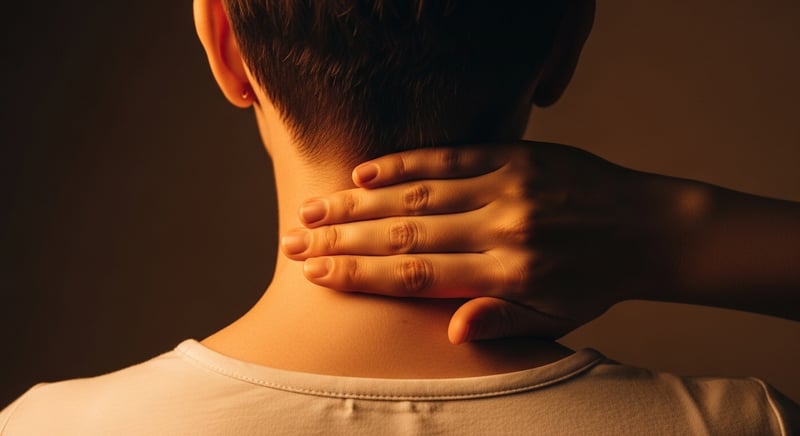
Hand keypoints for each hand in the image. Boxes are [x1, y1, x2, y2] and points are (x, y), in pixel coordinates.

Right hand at [281, 142, 679, 342]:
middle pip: (403, 233)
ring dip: (359, 202)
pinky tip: (365, 172)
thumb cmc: (594, 280)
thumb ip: (500, 321)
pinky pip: (451, 157)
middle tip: (294, 242)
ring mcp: (506, 187)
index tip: (317, 274)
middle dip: (342, 239)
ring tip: (313, 209)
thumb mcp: (553, 317)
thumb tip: (449, 331)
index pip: (416, 275)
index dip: (361, 273)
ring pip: (418, 194)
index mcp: (505, 274)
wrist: (648, 229)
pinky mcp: (517, 155)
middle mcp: (500, 229)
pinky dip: (404, 164)